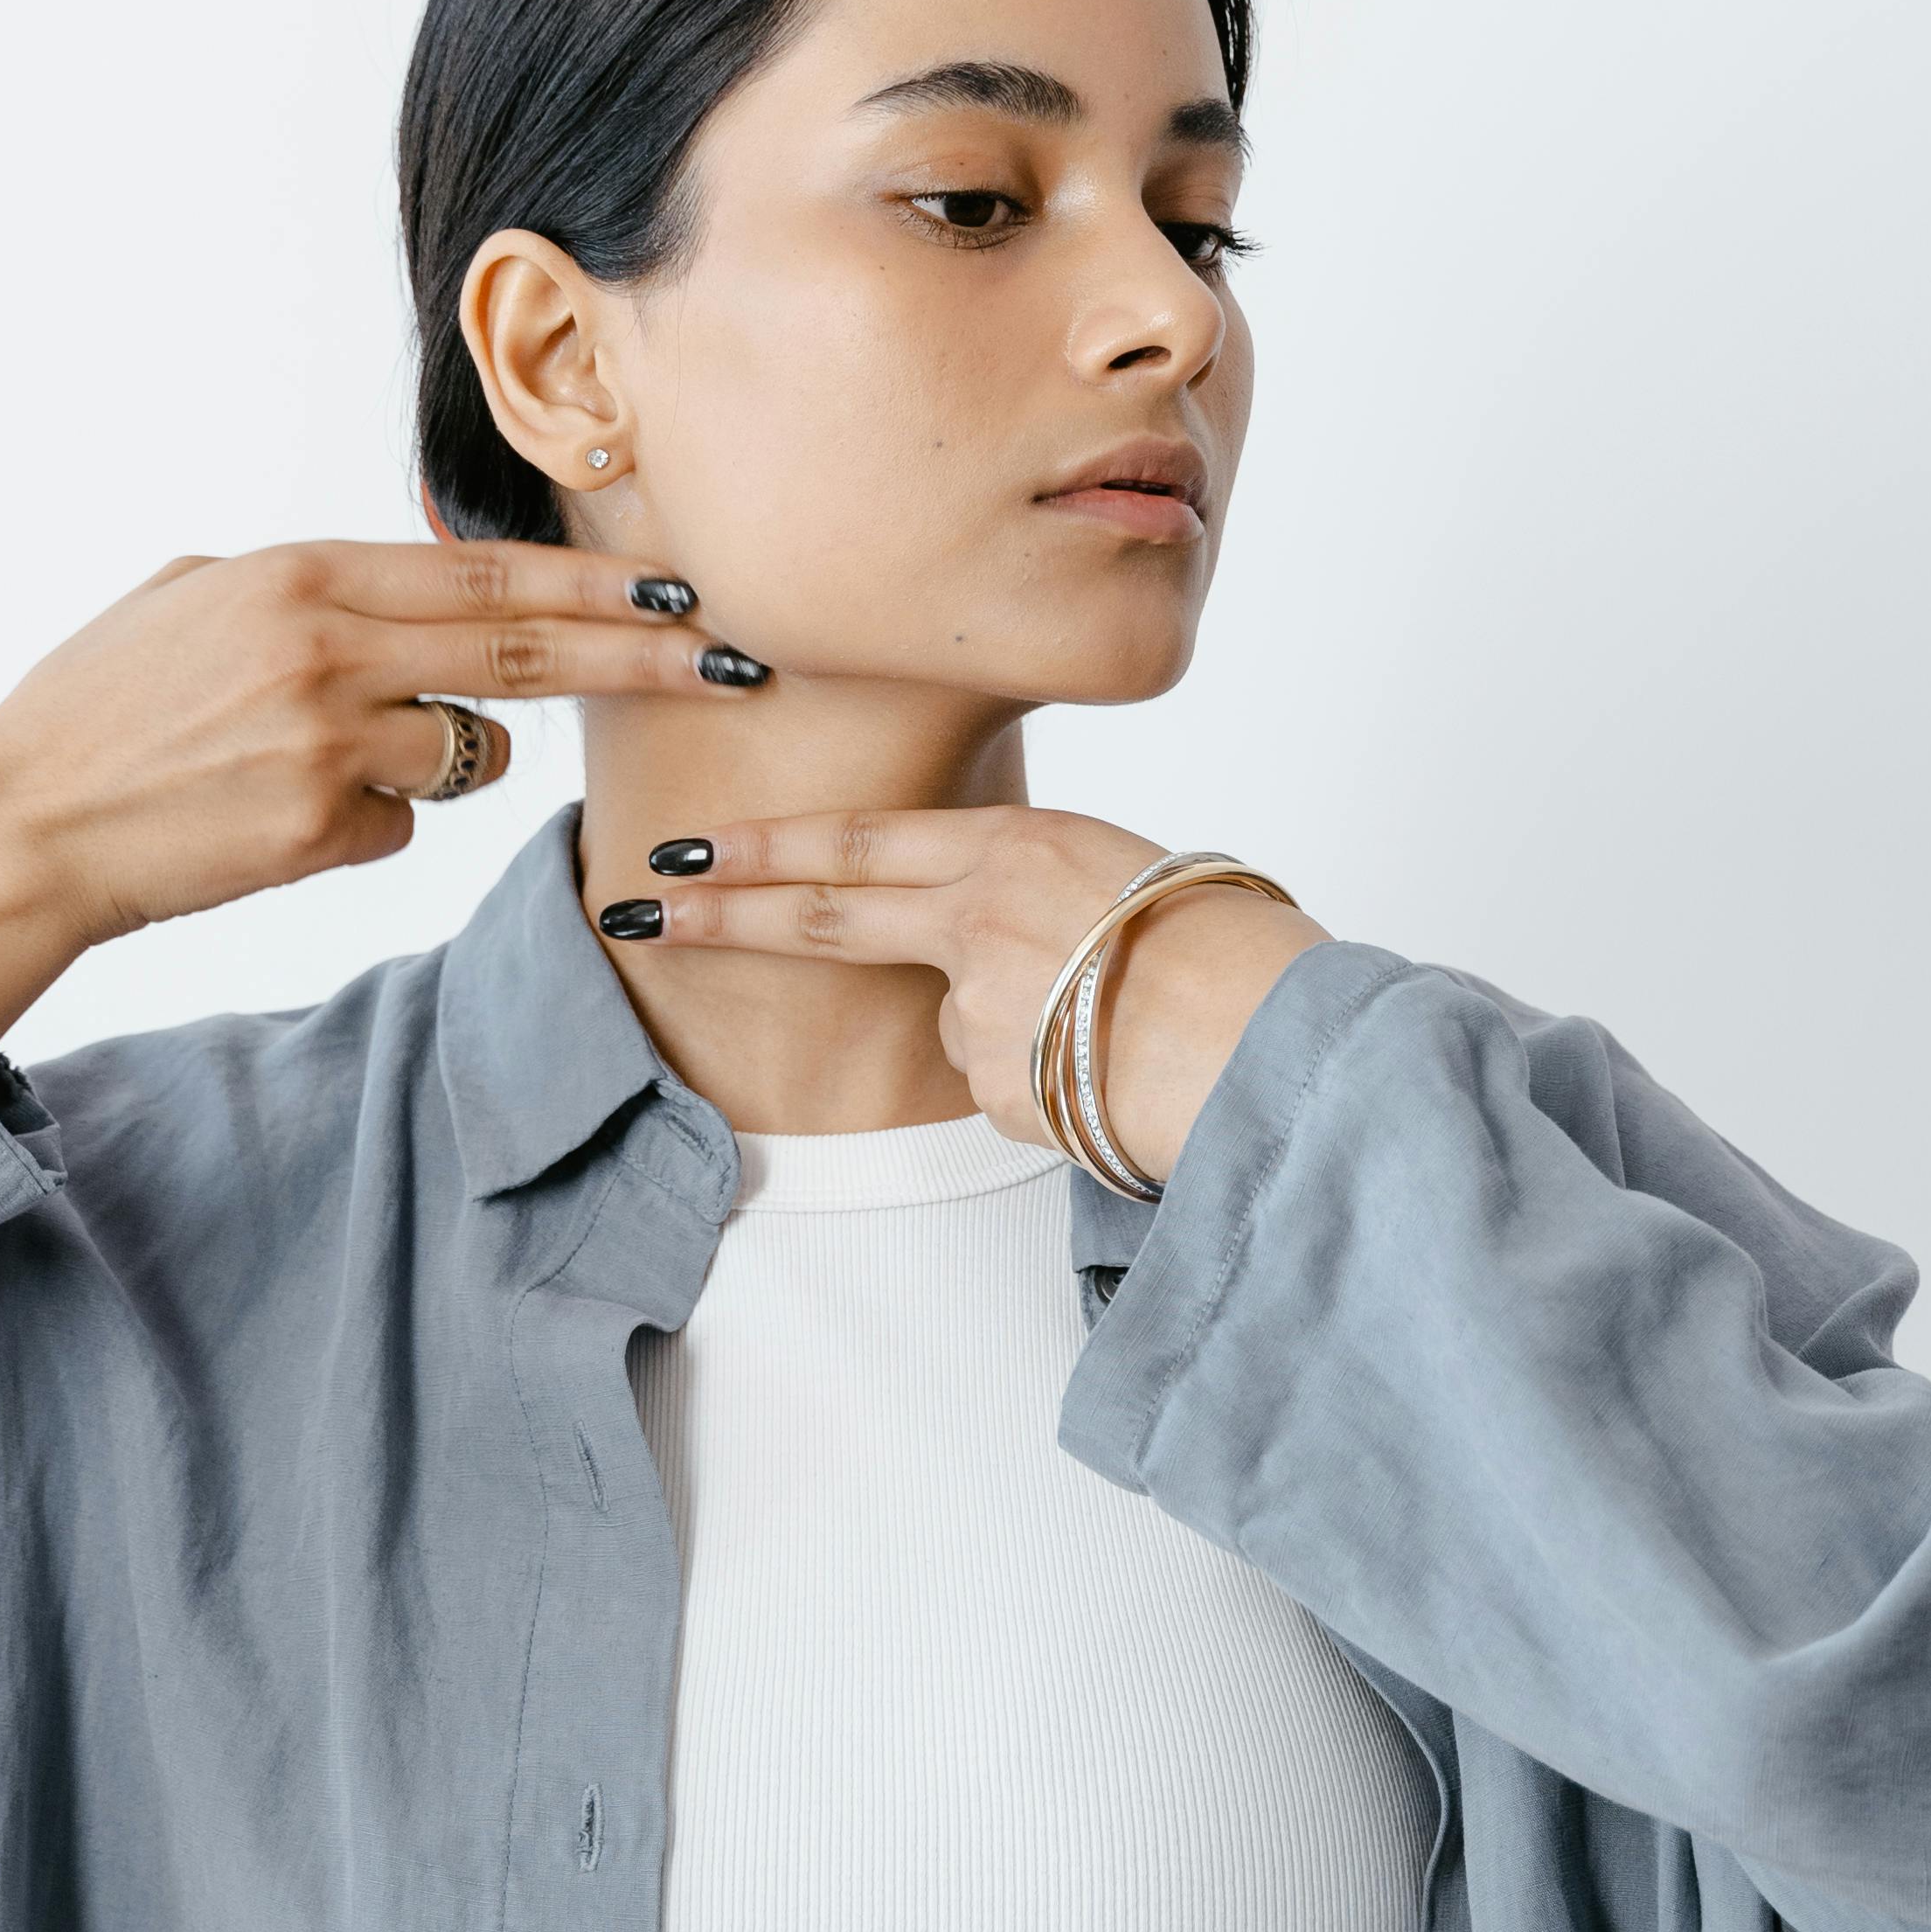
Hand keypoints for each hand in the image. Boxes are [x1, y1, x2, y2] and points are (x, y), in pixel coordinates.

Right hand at [0, 539, 767, 1061]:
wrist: (23, 823)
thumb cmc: (103, 708)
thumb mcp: (199, 599)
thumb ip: (317, 591)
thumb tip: (417, 597)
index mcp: (298, 577)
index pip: (487, 575)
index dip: (594, 585)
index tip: (681, 592)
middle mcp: (324, 650)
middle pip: (527, 652)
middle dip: (641, 657)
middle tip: (730, 663)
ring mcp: (325, 745)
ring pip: (466, 751)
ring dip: (441, 756)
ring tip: (314, 755)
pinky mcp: (316, 831)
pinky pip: (398, 826)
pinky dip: (361, 824)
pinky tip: (268, 817)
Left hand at [602, 808, 1327, 1189]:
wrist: (1285, 1036)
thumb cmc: (1228, 952)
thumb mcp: (1121, 876)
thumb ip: (1025, 890)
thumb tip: (968, 938)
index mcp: (1017, 842)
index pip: (860, 841)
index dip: (768, 847)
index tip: (688, 848)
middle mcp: (983, 908)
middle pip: (827, 911)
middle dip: (726, 909)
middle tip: (646, 906)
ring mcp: (984, 999)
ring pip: (961, 1025)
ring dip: (1020, 1040)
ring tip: (1119, 1033)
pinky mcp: (1003, 1081)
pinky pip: (1008, 1090)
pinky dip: (1051, 1090)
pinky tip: (1113, 1076)